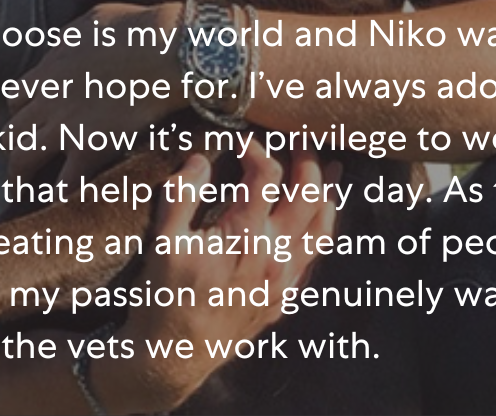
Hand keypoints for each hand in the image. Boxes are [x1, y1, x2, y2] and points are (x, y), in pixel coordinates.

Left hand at [8, 2, 183, 187]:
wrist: (166, 49)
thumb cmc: (139, 28)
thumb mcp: (94, 20)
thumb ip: (73, 37)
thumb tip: (69, 44)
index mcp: (50, 67)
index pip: (15, 97)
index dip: (20, 112)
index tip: (29, 122)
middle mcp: (48, 98)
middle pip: (11, 131)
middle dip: (13, 148)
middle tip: (19, 164)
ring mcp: (65, 125)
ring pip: (23, 159)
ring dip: (21, 177)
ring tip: (22, 194)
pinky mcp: (89, 147)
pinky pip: (63, 183)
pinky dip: (59, 197)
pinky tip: (60, 206)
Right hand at [108, 143, 338, 412]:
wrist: (171, 356)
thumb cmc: (163, 297)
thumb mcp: (163, 240)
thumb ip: (183, 194)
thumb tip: (200, 159)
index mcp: (244, 237)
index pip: (266, 177)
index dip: (257, 151)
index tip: (241, 143)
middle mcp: (272, 258)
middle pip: (307, 197)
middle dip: (307, 161)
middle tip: (301, 138)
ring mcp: (282, 281)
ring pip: (321, 230)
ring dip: (328, 195)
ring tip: (332, 169)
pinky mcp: (281, 299)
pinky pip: (313, 260)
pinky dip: (321, 232)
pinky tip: (318, 219)